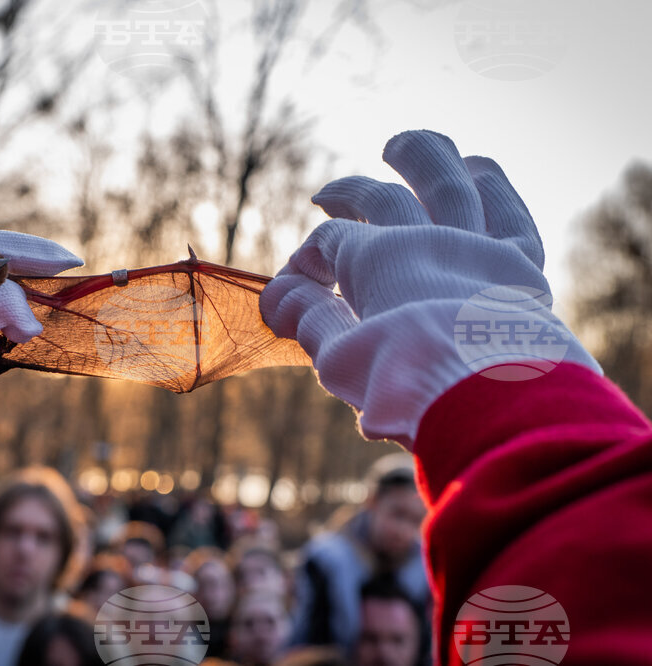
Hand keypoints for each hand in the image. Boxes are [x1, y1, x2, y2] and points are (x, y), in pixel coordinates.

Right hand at [261, 130, 598, 446]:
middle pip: (381, 199)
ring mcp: (477, 246)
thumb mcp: (340, 356)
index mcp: (375, 261)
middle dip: (349, 194)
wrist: (487, 401)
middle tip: (326, 196)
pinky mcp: (523, 266)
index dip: (308, 257)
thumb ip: (308, 318)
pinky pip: (511, 212)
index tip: (296, 283)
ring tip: (402, 144)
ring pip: (448, 184)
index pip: (332, 243)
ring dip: (423, 158)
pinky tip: (478, 168)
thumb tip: (275, 294)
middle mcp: (426, 240)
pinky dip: (494, 186)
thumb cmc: (404, 384)